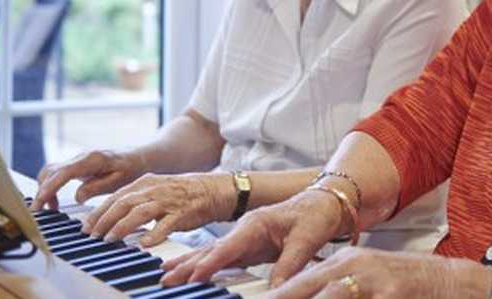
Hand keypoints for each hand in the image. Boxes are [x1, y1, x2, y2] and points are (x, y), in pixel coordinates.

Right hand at [33, 150, 147, 209]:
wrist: (140, 158)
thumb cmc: (133, 169)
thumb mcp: (120, 181)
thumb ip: (98, 187)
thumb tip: (77, 197)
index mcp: (93, 159)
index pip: (64, 172)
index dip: (49, 187)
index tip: (40, 202)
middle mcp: (82, 156)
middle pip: (52, 171)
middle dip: (41, 191)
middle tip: (38, 212)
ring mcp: (78, 159)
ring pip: (51, 171)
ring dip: (45, 189)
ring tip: (49, 209)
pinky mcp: (77, 165)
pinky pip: (57, 174)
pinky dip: (51, 186)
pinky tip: (55, 202)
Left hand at [82, 172, 232, 245]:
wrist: (213, 189)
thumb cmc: (183, 193)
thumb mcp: (156, 189)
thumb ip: (136, 200)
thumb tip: (112, 214)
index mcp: (145, 182)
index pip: (116, 197)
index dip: (99, 212)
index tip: (86, 226)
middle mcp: (155, 189)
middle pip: (124, 203)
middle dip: (105, 219)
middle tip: (93, 234)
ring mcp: (169, 200)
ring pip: (140, 212)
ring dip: (123, 226)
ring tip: (111, 239)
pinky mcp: (182, 212)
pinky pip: (166, 224)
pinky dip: (154, 234)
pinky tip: (144, 244)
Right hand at [160, 189, 345, 286]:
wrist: (326, 203)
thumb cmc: (316, 214)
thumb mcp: (306, 239)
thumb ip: (288, 265)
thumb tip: (275, 291)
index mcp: (255, 223)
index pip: (227, 246)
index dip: (210, 263)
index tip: (193, 277)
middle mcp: (245, 230)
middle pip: (211, 250)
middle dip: (188, 266)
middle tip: (164, 280)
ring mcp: (245, 239)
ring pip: (212, 254)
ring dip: (190, 266)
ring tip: (167, 277)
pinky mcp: (249, 247)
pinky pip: (223, 259)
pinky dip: (205, 267)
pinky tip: (191, 274)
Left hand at [264, 247, 467, 298]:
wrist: (449, 281)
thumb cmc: (404, 284)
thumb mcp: (366, 279)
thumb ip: (335, 289)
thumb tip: (297, 293)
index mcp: (344, 262)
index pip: (299, 282)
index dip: (276, 297)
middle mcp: (354, 267)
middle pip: (305, 288)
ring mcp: (372, 282)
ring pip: (330, 297)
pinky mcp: (390, 296)